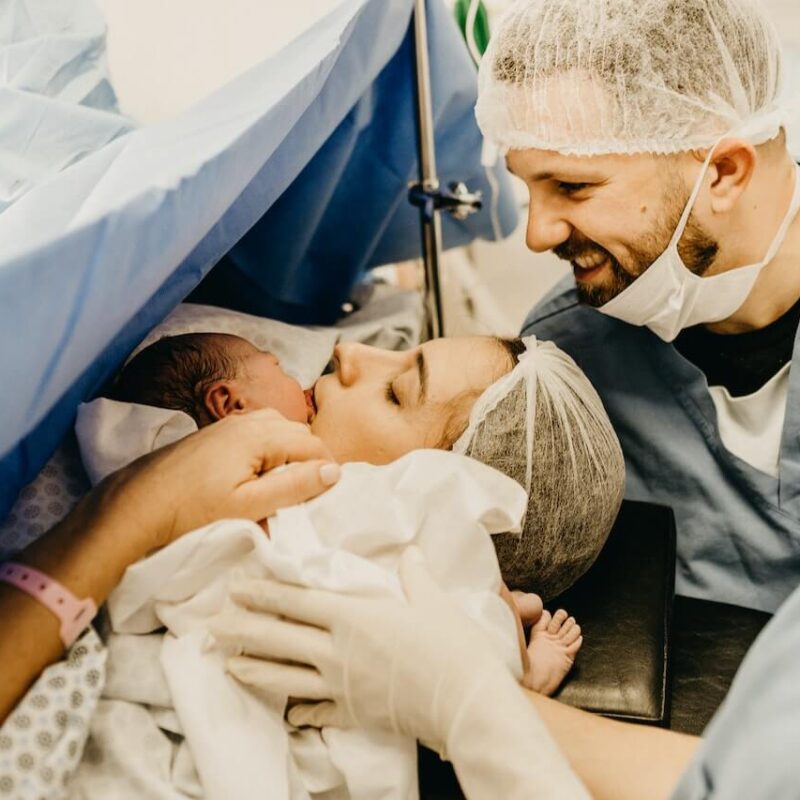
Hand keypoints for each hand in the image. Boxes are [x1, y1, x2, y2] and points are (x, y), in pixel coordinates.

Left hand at [97, 408, 339, 551]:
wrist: (136, 504)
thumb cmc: (192, 510)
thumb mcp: (248, 506)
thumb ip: (294, 486)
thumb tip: (333, 471)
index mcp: (259, 435)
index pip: (312, 443)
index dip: (328, 467)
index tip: (332, 493)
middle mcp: (246, 421)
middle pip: (298, 431)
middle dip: (312, 457)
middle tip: (313, 491)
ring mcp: (228, 425)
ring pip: (278, 428)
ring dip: (291, 450)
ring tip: (290, 482)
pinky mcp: (215, 434)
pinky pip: (258, 430)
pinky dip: (271, 447)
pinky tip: (262, 471)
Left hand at [210, 547, 512, 748]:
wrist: (464, 702)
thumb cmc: (451, 646)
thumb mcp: (432, 600)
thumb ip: (414, 573)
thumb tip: (410, 550)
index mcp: (352, 617)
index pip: (296, 601)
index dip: (263, 593)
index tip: (236, 588)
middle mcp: (337, 651)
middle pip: (280, 637)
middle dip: (243, 629)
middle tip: (212, 625)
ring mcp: (341, 686)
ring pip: (286, 677)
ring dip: (254, 669)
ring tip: (228, 664)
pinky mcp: (353, 713)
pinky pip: (316, 711)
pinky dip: (298, 710)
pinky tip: (285, 712)